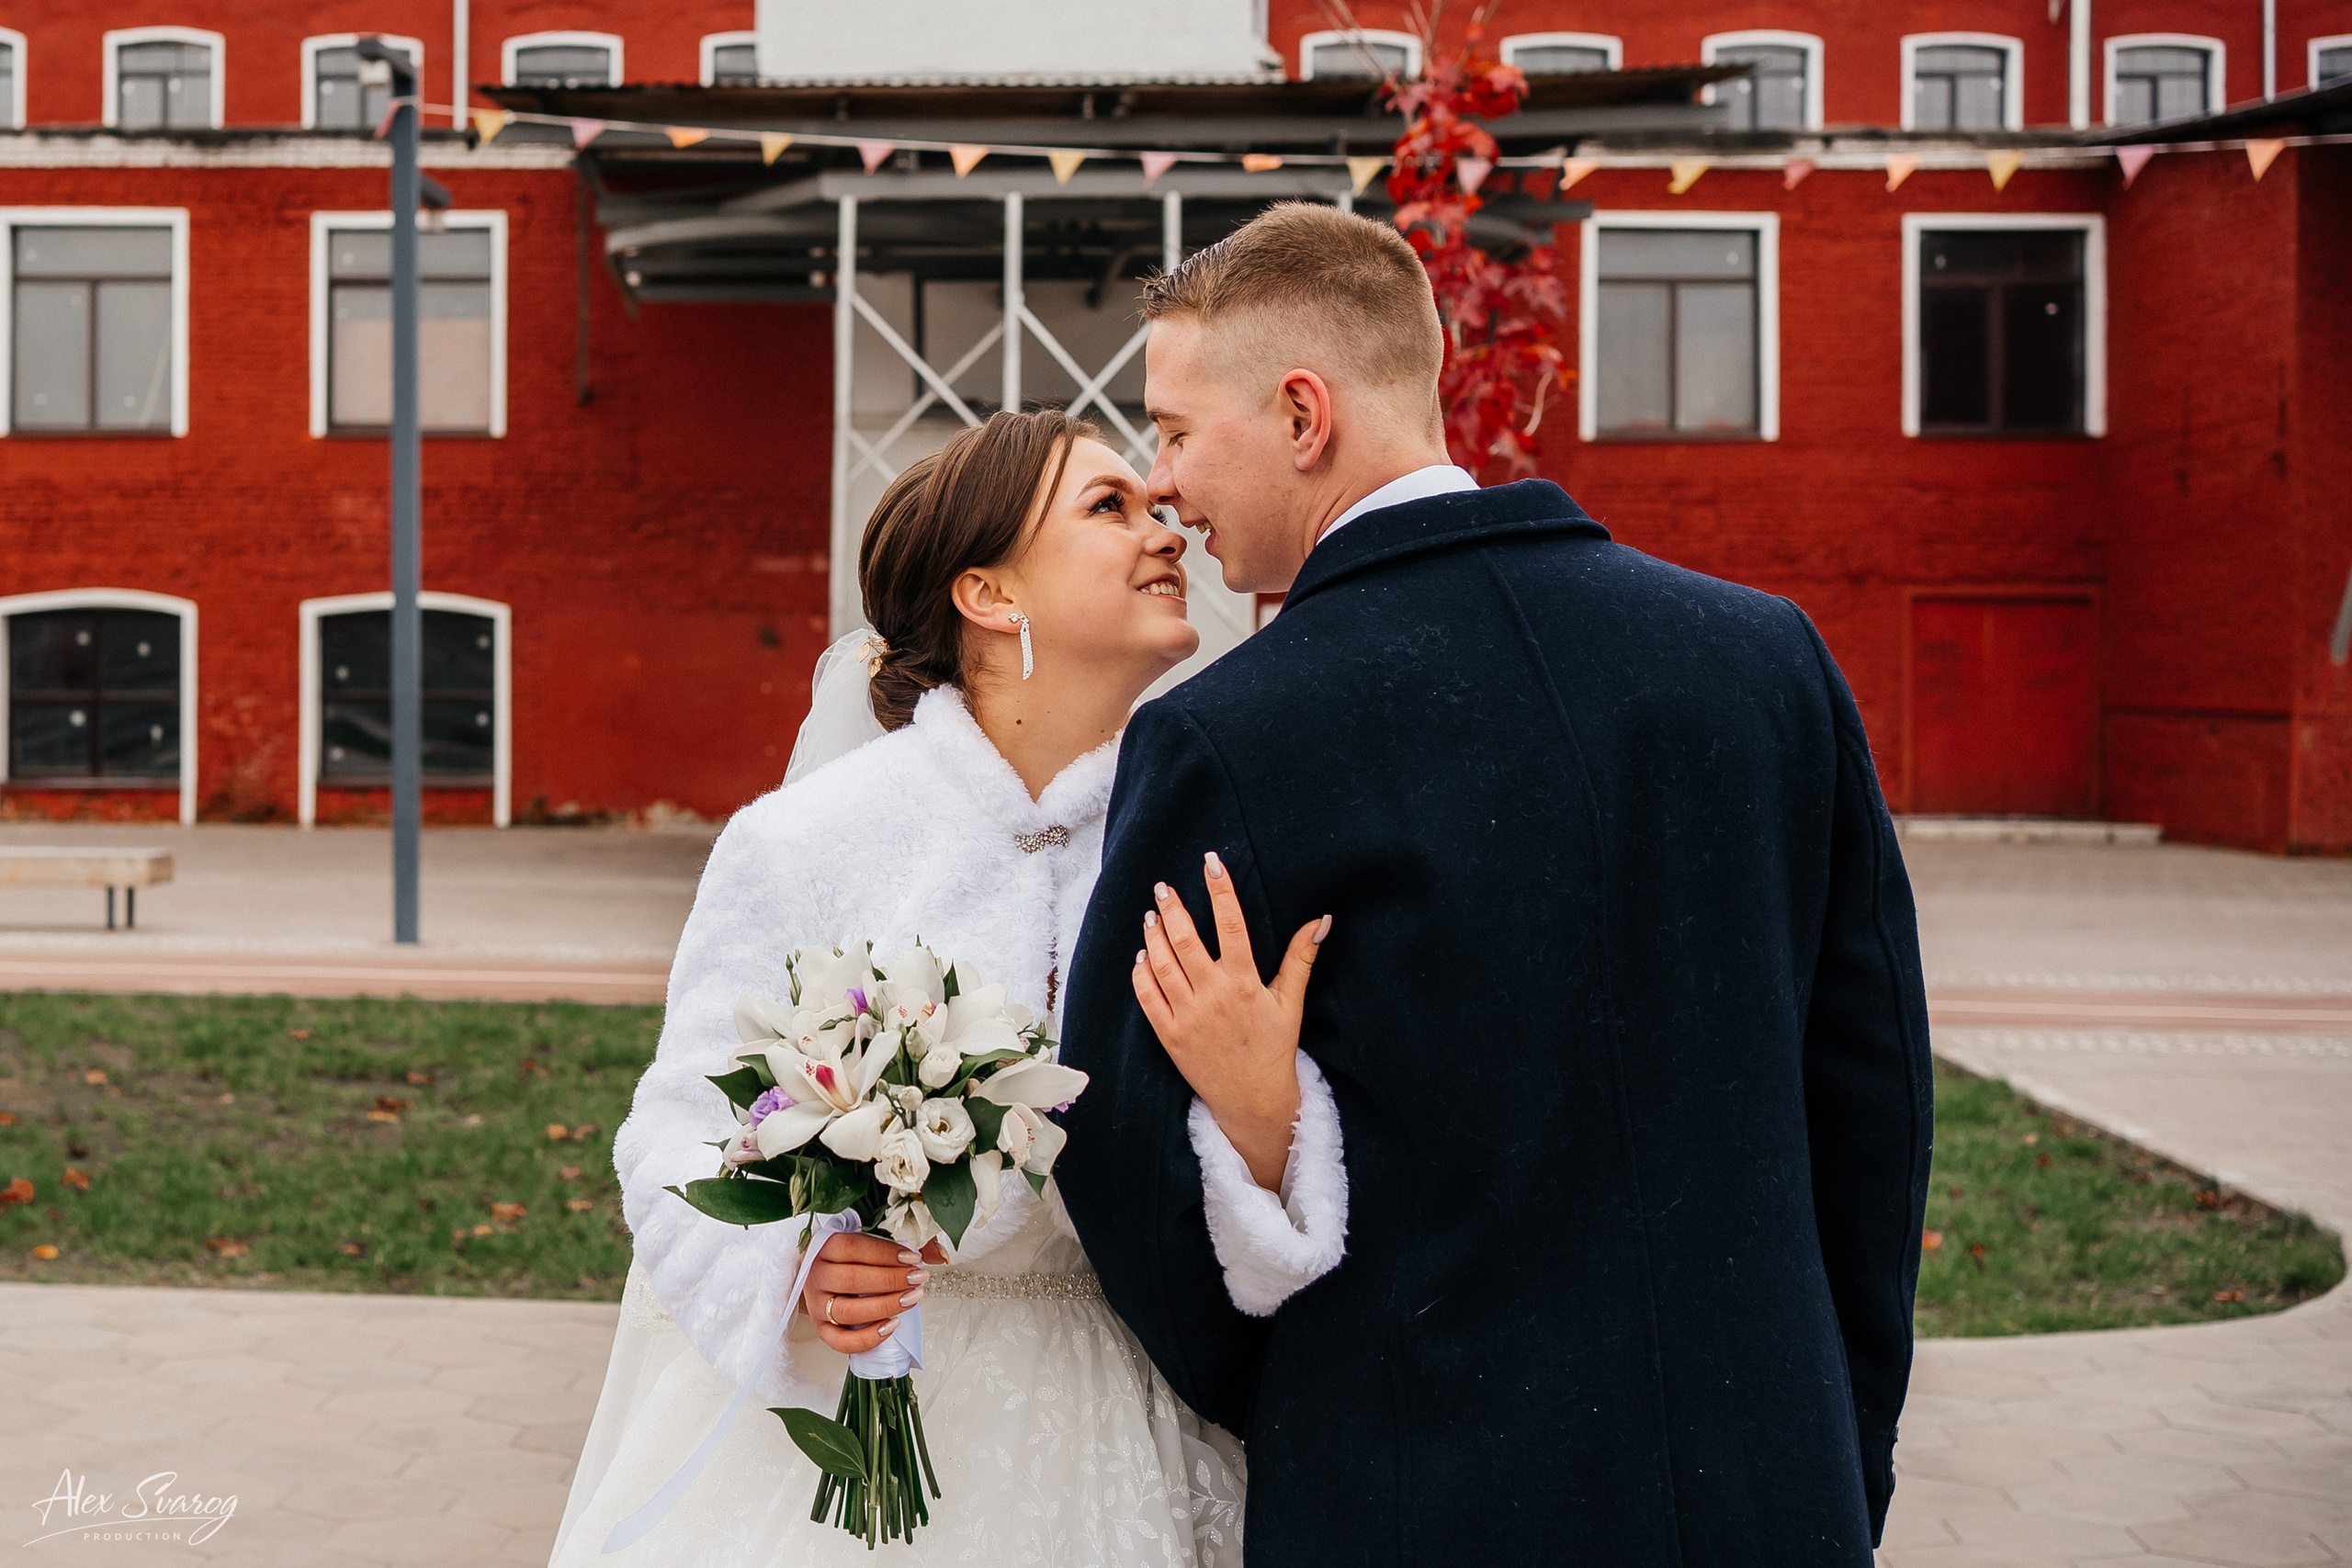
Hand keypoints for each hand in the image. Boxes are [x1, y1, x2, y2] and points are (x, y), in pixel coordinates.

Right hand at [800, 1231, 946, 1355]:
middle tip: (918, 1278)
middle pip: (851, 1279)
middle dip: (891, 1280)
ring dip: (884, 1306)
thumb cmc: (853, 1256)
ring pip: (846, 1311)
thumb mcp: (874, 1239)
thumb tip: (941, 1255)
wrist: (823, 1273)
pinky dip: (867, 1338)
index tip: (913, 1258)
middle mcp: (816, 1275)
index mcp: (825, 1246)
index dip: (886, 1253)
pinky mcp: (821, 1328)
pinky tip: (892, 1326)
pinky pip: (840, 1341)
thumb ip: (907, 1241)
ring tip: (912, 1299)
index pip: (854, 1247)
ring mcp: (816, 1305)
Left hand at [1133, 849, 1330, 1191]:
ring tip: (1151, 915)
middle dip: (1172, 908)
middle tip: (1163, 886)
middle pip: (1186, 940)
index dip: (1220, 890)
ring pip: (1162, 965)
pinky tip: (1141, 956)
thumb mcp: (1291, 1002)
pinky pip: (1148, 997)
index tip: (1210, 862)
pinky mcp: (1169, 1036)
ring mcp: (1188, 1016)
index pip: (1231, 924)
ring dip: (1153, 936)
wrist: (1253, 1100)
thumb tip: (1322, 920)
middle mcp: (1214, 996)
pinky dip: (1141, 973)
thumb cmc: (1274, 1047)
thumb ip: (1301, 958)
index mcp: (1245, 983)